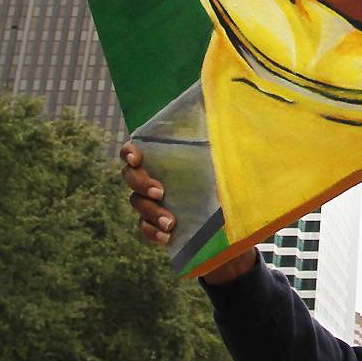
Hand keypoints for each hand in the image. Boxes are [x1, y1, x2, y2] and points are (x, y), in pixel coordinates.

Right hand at [121, 142, 255, 283]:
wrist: (231, 223)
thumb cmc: (226, 186)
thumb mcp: (224, 167)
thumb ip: (216, 149)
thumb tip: (220, 124)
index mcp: (165, 159)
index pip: (135, 150)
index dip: (130, 152)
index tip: (138, 159)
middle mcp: (152, 178)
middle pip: (130, 176)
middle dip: (141, 183)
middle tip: (160, 192)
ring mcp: (150, 202)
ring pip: (137, 203)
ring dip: (152, 212)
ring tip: (170, 222)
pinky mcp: (154, 224)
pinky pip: (144, 227)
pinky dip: (153, 232)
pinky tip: (167, 236)